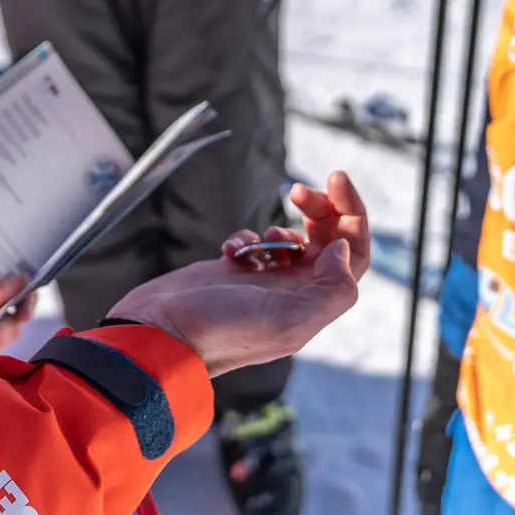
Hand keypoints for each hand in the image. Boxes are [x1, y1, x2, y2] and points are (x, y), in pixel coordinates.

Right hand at [108, 172, 370, 377]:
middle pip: (328, 243)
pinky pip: (253, 245)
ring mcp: (262, 285)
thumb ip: (331, 291)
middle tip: (299, 190)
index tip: (335, 181)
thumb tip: (342, 252)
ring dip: (282, 226)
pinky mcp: (232, 275)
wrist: (159, 334)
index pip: (355, 256)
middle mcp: (293, 295)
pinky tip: (231, 249)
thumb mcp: (288, 321)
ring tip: (264, 235)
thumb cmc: (219, 330)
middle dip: (321, 209)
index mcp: (311, 305)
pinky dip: (246, 237)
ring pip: (291, 242)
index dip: (354, 216)